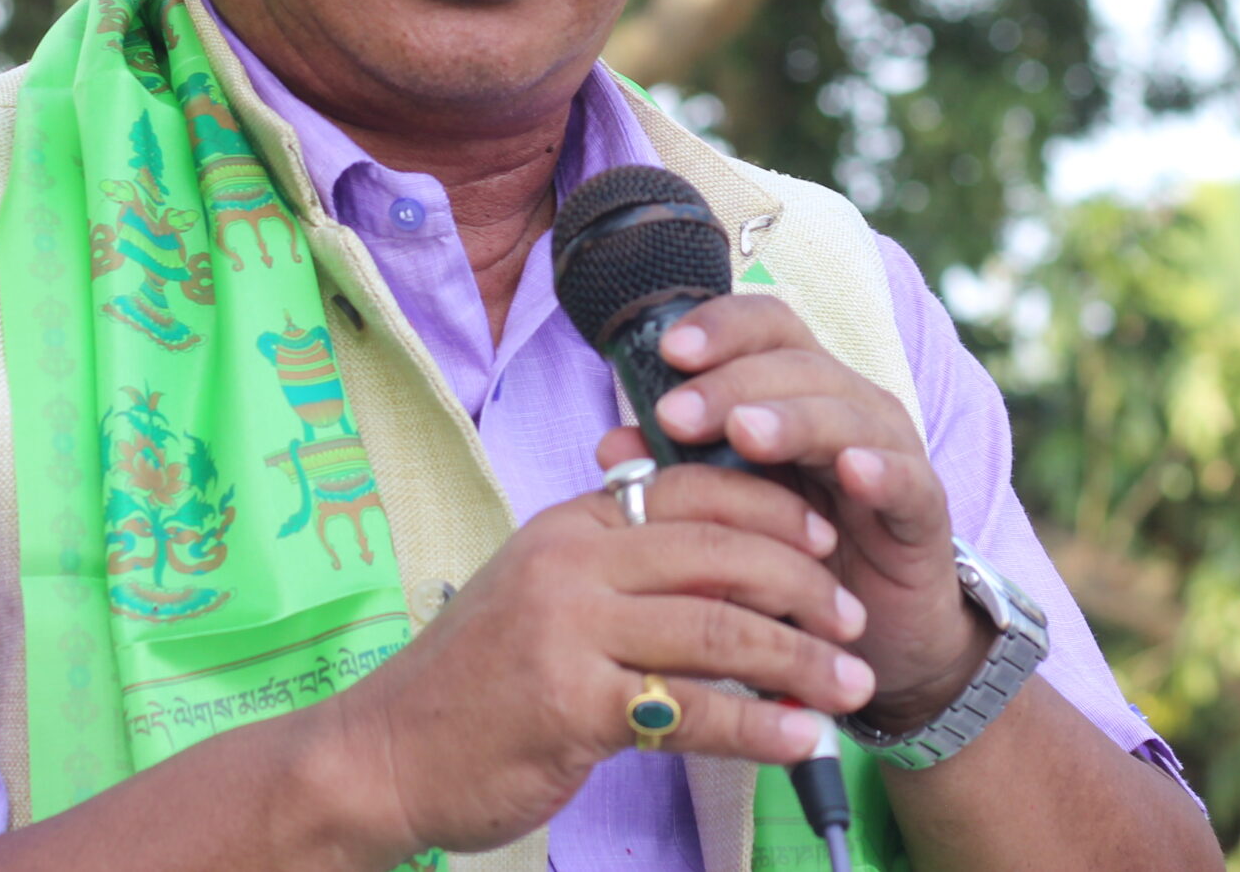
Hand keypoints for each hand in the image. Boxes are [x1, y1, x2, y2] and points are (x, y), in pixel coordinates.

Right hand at [332, 464, 876, 858]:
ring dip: (801, 660)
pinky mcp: (570, 705)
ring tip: (853, 684)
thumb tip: (727, 563)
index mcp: (572, 522)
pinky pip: (692, 711)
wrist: (383, 752)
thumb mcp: (544, 594)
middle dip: (805, 585)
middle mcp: (571, 561)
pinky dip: (759, 726)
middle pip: (721, 551)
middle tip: (856, 619)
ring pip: (720, 629)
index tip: (827, 539)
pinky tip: (800, 737)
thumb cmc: (476, 680)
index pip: (693, 487)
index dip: (773, 507)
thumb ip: (621, 569)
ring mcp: (568, 630)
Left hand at [595, 294, 990, 735]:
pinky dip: (881, 470)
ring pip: (844, 412)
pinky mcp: (924, 508)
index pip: (764, 329)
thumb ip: (677, 472)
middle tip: (676, 415)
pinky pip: (907, 479)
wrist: (873, 633)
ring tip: (744, 433)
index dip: (719, 328)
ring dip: (791, 419)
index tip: (667, 349)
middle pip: (794, 363)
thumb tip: (611, 447)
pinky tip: (851, 470)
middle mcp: (846, 404)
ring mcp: (890, 450)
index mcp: (795, 390)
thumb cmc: (788, 555)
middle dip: (730, 384)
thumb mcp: (727, 509)